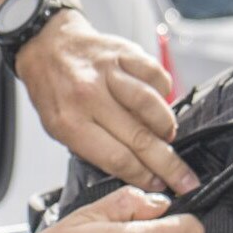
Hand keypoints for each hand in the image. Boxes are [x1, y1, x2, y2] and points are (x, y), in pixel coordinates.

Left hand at [15, 11, 199, 195]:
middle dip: (168, 164)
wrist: (47, 45)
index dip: (143, 176)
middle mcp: (89, 97)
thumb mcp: (58, 130)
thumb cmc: (54, 92)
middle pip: (139, 137)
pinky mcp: (124, 52)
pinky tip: (160, 103)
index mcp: (69, 123)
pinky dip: (164, 93)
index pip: (117, 158)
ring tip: (169, 137)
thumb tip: (134, 170)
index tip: (159, 186)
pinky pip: (156, 75)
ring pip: (151, 105)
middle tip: (186, 179)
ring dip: (166, 127)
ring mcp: (108, 72)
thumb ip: (93, 149)